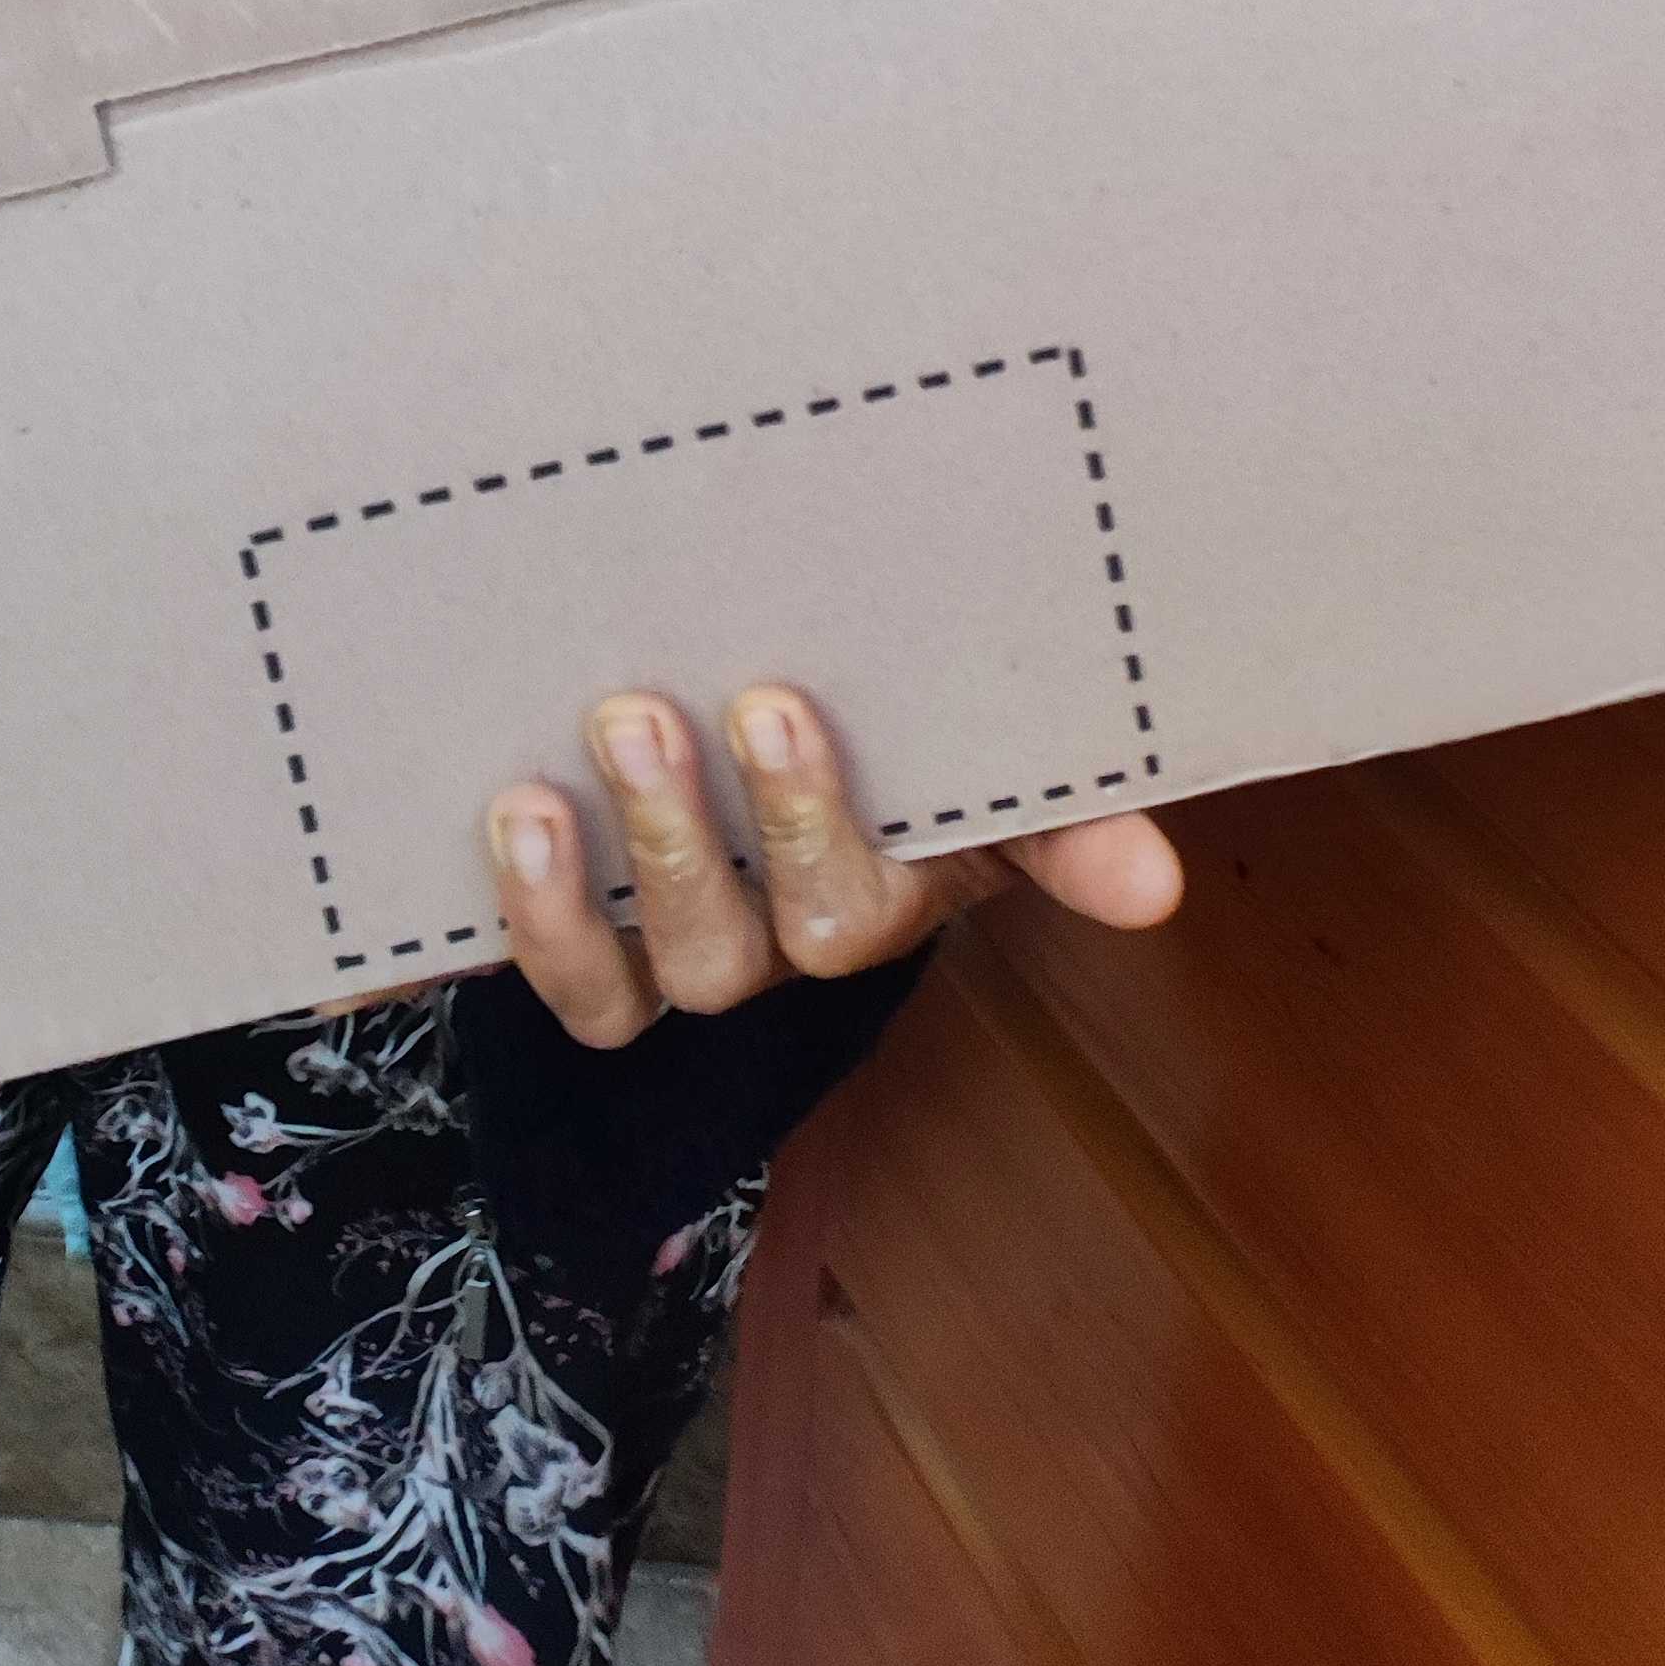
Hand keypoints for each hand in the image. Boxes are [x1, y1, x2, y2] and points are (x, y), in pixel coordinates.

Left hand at [487, 686, 1179, 1046]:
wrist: (759, 683)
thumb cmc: (899, 727)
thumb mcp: (980, 759)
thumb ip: (1061, 812)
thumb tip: (1156, 884)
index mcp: (870, 895)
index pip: (846, 910)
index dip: (805, 828)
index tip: (774, 705)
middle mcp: (763, 945)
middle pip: (725, 952)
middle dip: (683, 840)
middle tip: (643, 713)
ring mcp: (662, 946)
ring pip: (626, 982)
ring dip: (577, 899)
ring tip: (545, 791)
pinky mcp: (576, 931)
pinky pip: (550, 974)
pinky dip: (520, 921)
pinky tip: (508, 821)